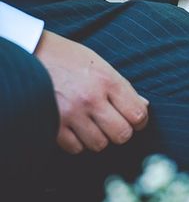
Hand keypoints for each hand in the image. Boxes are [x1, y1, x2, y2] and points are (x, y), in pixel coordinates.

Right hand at [35, 31, 148, 153]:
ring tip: (94, 125)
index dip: (140, 121)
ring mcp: (71, 113)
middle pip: (122, 134)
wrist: (30, 53)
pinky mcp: (52, 124)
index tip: (136, 120)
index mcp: (107, 81)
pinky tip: (76, 129)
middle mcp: (91, 98)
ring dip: (100, 138)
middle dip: (122, 132)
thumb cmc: (68, 58)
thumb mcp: (100, 64)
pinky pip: (75, 148)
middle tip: (116, 125)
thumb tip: (144, 105)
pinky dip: (78, 143)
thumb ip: (122, 87)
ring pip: (99, 144)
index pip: (137, 114)